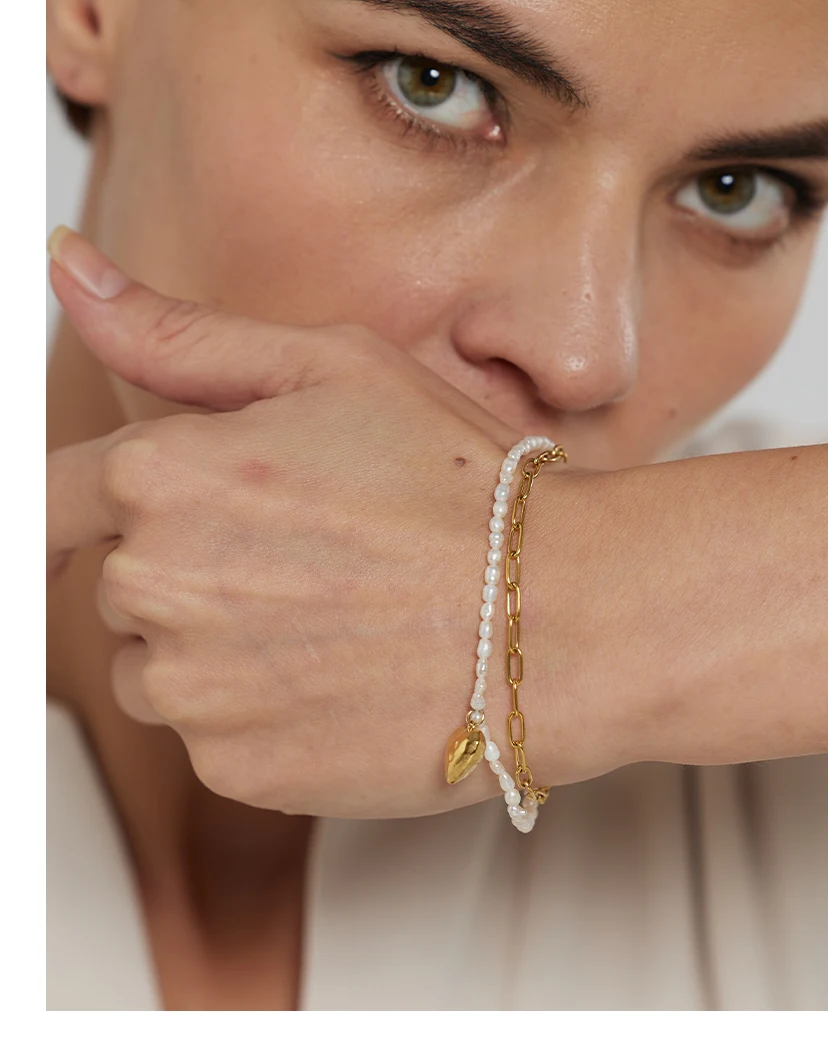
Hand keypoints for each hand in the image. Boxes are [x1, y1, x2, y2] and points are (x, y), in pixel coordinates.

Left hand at [46, 229, 579, 817]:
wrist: (561, 616)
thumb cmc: (462, 486)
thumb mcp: (330, 368)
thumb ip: (180, 334)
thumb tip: (71, 274)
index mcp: (165, 475)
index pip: (47, 503)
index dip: (78, 512)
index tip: (125, 529)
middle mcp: (159, 585)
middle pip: (122, 585)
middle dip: (189, 569)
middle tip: (306, 555)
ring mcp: (195, 689)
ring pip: (160, 669)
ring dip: (219, 648)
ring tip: (333, 619)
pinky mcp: (236, 770)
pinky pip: (211, 738)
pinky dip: (260, 714)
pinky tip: (344, 675)